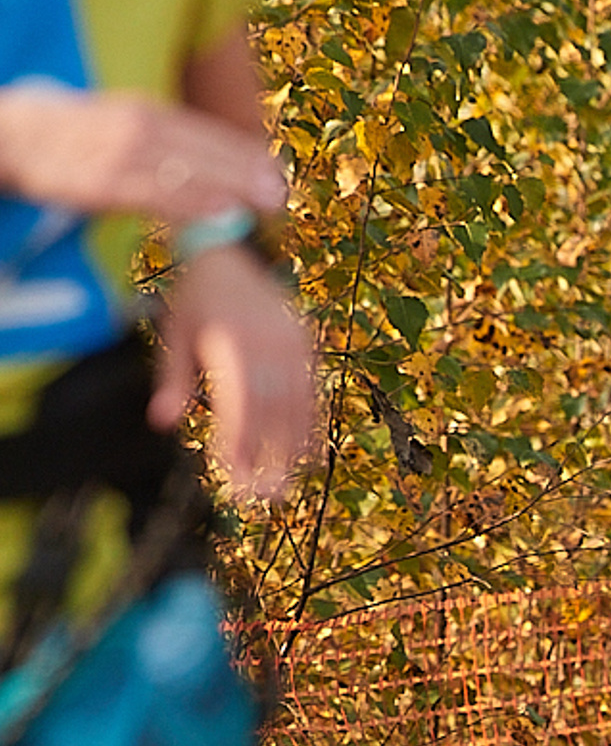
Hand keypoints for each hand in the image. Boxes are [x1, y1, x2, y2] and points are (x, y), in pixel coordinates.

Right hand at [0, 87, 284, 222]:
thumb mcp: (118, 131)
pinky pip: (152, 193)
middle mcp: (132, 125)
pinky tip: (223, 214)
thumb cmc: (70, 141)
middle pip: (199, 146)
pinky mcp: (98, 181)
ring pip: (182, 167)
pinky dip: (190, 202)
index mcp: (140, 112)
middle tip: (283, 191)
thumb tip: (212, 178)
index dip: (240, 150)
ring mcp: (114, 152)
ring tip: (267, 202)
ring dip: (228, 184)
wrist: (7, 136)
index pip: (200, 130)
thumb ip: (162, 148)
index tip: (278, 169)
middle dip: (244, 167)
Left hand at [156, 249, 316, 502]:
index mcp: (230, 341)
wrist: (228, 248)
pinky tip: (308, 455)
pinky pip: (311, 393)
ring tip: (286, 484)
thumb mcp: (175, 334)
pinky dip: (311, 426)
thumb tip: (162, 423)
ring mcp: (291, 343)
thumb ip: (172, 380)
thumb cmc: (194, 297)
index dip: (239, 443)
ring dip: (293, 451)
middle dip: (270, 459)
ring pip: (297, 407)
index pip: (239, 404)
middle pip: (272, 413)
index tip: (236, 476)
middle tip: (266, 497)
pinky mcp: (306, 343)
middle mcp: (265, 343)